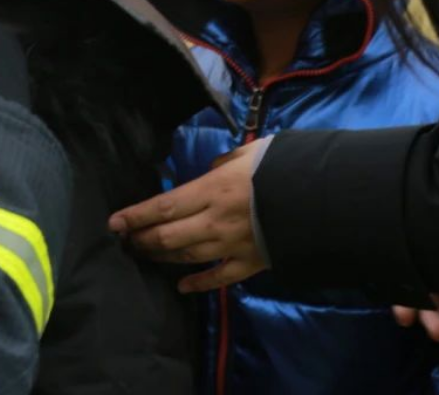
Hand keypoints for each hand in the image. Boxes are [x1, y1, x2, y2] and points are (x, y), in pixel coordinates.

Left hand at [107, 139, 270, 292]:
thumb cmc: (285, 168)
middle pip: (168, 236)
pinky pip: (219, 278)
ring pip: (188, 256)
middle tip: (126, 241)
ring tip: (146, 254)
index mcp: (213, 191)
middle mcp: (215, 222)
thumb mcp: (252, 152)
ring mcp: (232, 246)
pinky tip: (182, 287)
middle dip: (143, 239)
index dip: (135, 216)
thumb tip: (213, 167)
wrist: (324, 200)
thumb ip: (226, 160)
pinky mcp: (251, 264)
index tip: (114, 223)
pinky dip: (198, 284)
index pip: (163, 207)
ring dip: (163, 256)